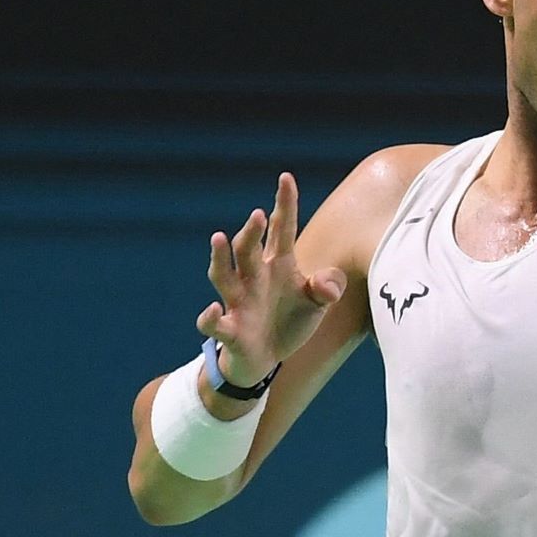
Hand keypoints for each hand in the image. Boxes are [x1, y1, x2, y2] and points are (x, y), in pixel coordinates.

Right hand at [195, 173, 346, 387]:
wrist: (265, 358)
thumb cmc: (290, 320)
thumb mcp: (316, 303)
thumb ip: (326, 288)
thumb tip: (327, 286)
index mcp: (278, 264)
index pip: (282, 229)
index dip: (284, 204)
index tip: (286, 178)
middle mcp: (254, 278)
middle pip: (248, 248)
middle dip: (252, 231)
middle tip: (259, 214)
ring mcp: (238, 302)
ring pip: (222, 275)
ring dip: (220, 257)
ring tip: (219, 238)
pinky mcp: (230, 330)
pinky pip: (214, 323)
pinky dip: (209, 317)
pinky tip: (212, 310)